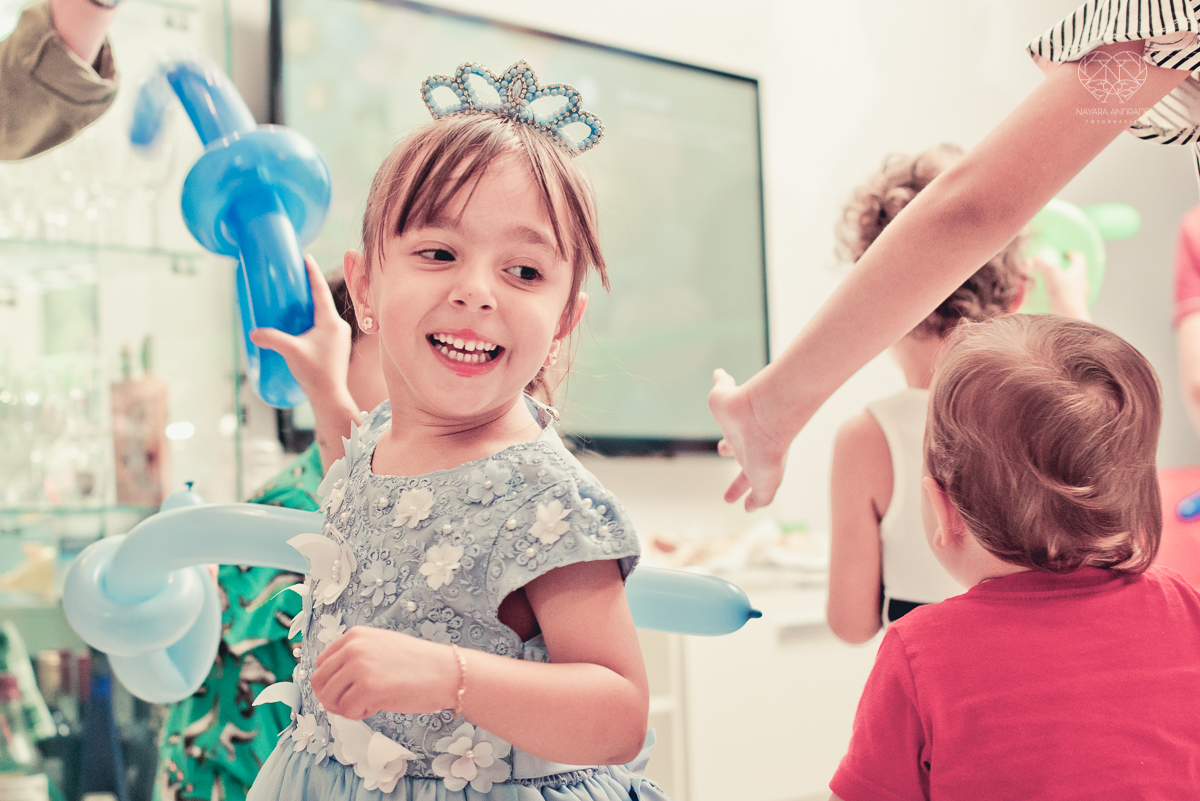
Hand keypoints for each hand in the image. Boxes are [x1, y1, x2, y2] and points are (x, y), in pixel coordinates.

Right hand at [248, 255, 352, 401]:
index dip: (313, 273)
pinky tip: (301, 324)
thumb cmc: (315, 373)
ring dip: (311, 306)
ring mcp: (339, 337)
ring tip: (296, 299)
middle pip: (323, 301)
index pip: (321, 291)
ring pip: (323, 314)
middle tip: (296, 276)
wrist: (330, 395)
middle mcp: (339, 326)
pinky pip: (324, 326)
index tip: (307, 258)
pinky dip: (313, 320)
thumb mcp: (290, 352)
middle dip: (310, 288)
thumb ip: (271, 339)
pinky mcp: (336, 346)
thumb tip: (252, 333)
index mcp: (331, 322)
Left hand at [311, 626, 458, 719]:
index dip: (332, 683)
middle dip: (333, 699)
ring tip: (368, 704)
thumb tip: (327, 684)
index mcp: (354, 636)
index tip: (349, 690)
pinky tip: (377, 706)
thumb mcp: (380, 649)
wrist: (447, 672)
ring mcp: (359, 666)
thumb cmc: (417, 665)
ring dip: (345, 708)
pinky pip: (346, 711)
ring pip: (328, 699)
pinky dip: (358, 715)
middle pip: (319, 682)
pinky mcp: (368, 687)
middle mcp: (353, 647)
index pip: (321, 664)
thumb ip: (355, 658)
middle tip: (354, 704)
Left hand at [707, 368, 788, 510]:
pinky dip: (721, 378)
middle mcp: (744, 438)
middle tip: (723, 450)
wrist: (767, 416)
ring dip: (725, 418)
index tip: (728, 500)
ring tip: (720, 414)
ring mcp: (734, 418)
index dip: (737, 489)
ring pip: (727, 419)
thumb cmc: (769, 450)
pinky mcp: (725, 397)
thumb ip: (760, 498)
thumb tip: (749, 508)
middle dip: (728, 449)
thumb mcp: (766, 485)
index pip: (743, 477)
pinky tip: (718, 374)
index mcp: (752, 460)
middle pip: (733, 446)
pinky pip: (722, 384)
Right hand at [1029, 251, 1089, 320]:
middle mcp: (1082, 282)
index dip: (1071, 254)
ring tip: (1050, 285)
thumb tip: (1035, 258)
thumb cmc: (1063, 295)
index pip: (1078, 258)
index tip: (1064, 254)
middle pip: (1076, 272)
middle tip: (1054, 269)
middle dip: (1065, 269)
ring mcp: (1079, 295)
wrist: (1070, 318)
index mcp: (1078, 272)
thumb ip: (1042, 264)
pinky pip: (1068, 297)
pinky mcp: (1074, 307)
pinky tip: (1050, 299)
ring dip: (1062, 283)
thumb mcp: (1051, 274)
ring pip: (1072, 285)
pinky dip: (1060, 296)